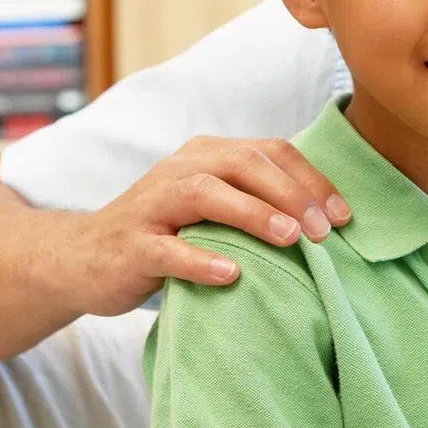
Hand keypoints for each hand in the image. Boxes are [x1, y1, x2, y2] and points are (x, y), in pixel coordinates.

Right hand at [66, 135, 349, 315]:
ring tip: (291, 238)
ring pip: (206, 194)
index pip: (270, 152)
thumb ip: (257, 203)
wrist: (83, 260)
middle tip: (324, 230)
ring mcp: (151, 204)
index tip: (344, 216)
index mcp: (207, 154)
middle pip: (243, 164)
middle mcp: (180, 168)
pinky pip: (167, 250)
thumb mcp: (214, 209)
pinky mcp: (130, 245)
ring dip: (254, 214)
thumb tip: (328, 222)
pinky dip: (200, 260)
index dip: (311, 180)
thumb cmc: (168, 234)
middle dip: (291, 194)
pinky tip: (231, 275)